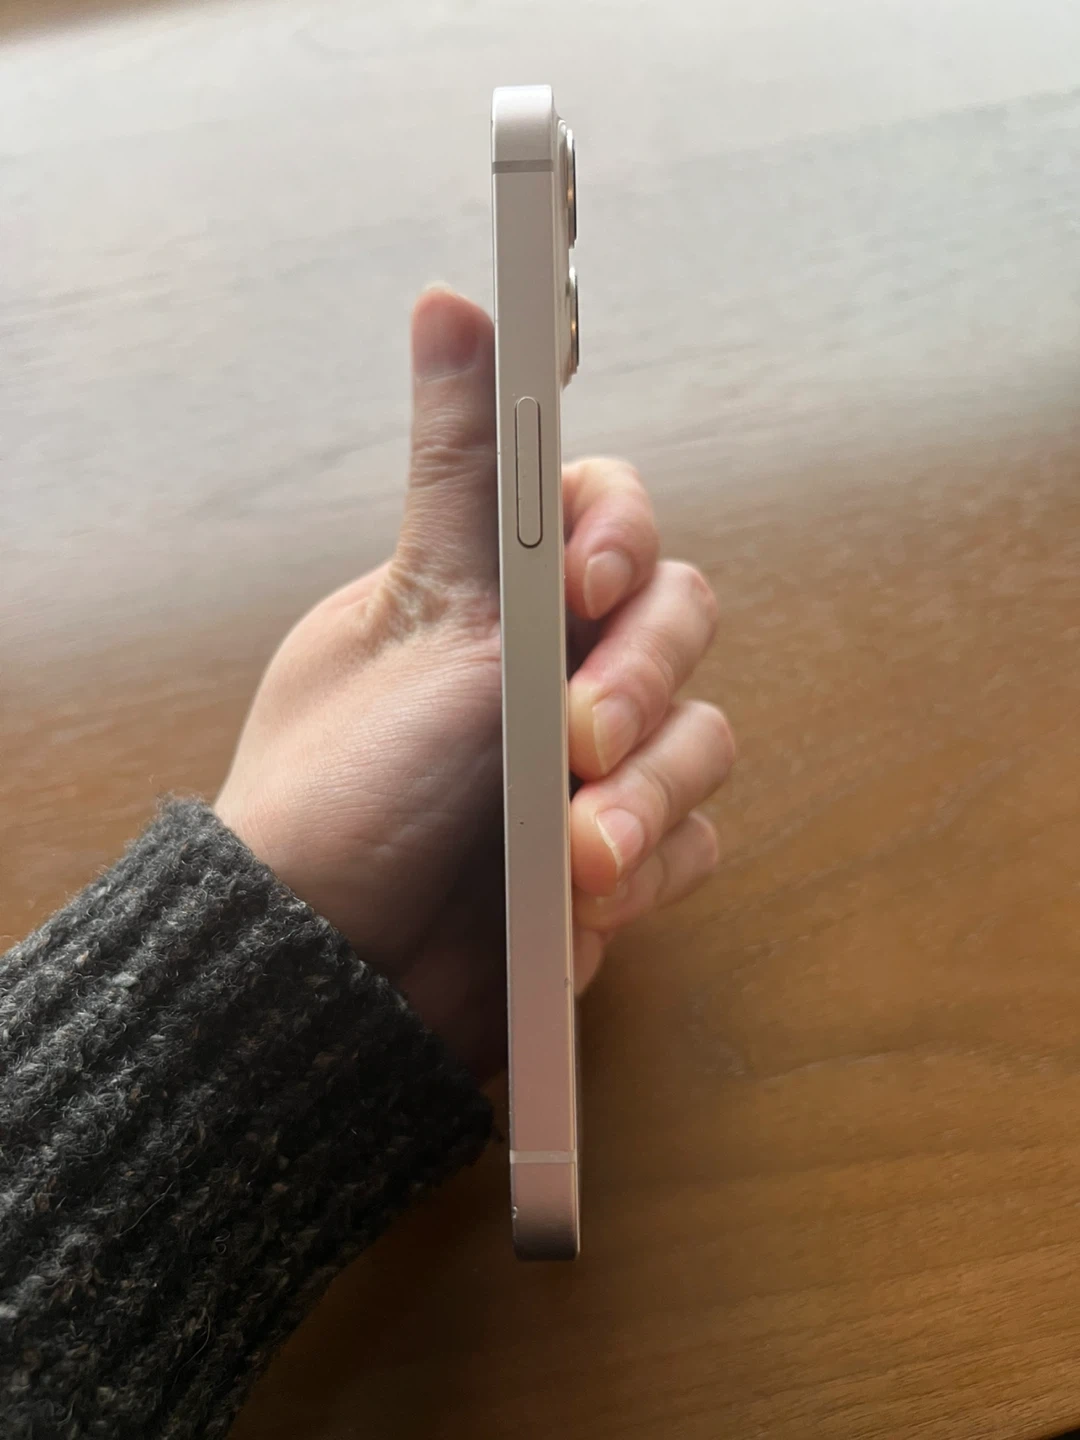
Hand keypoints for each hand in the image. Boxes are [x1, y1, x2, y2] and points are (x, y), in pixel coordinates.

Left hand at [215, 287, 732, 1077]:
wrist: (330, 969)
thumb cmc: (348, 786)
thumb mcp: (416, 613)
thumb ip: (463, 465)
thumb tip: (455, 297)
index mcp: (504, 593)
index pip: (614, 517)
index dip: (623, 537)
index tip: (587, 580)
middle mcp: (561, 666)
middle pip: (680, 624)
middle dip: (641, 681)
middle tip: (577, 739)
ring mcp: (597, 766)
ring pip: (705, 740)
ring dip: (651, 797)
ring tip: (580, 857)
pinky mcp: (624, 858)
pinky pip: (697, 842)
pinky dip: (652, 867)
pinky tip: (585, 901)